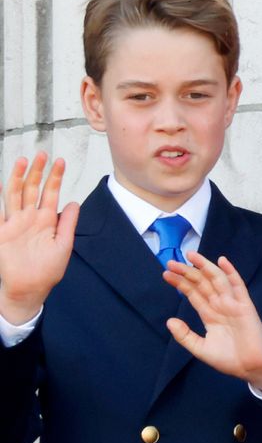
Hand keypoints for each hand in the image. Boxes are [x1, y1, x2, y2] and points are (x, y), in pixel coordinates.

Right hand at [0, 153, 79, 323]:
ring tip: (23, 161)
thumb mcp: (64, 245)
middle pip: (32, 189)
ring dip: (18, 178)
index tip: (61, 162)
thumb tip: (74, 202)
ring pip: (15, 195)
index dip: (55, 178)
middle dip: (37, 172)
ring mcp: (14, 223)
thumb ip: (68, 223)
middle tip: (42, 154)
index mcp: (46, 220)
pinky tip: (1, 183)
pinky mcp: (2, 232)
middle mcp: (30, 218)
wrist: (29, 289)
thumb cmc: (48, 270)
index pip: (51, 193)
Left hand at [163, 252, 261, 393]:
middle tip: (171, 262)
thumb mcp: (200, 349)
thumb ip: (185, 336)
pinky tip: (222, 261)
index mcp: (210, 315)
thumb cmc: (229, 359)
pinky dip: (231, 273)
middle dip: (187, 272)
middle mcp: (220, 306)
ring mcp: (232, 304)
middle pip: (202, 284)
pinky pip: (238, 286)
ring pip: (216, 281)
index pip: (194, 294)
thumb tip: (170, 321)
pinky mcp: (245, 306)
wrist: (251, 368)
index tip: (167, 274)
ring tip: (190, 256)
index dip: (181, 283)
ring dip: (204, 267)